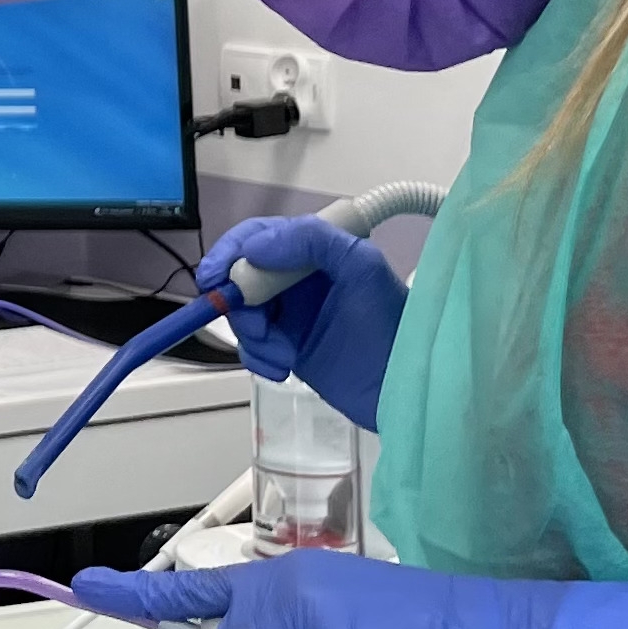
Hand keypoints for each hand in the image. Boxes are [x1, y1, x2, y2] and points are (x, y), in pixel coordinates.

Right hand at [199, 215, 404, 429]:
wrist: (409, 392)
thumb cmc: (394, 327)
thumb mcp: (363, 270)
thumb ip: (313, 242)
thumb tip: (255, 248)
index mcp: (319, 252)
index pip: (260, 236)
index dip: (232, 252)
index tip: (217, 277)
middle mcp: (301, 278)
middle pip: (243, 276)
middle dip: (238, 301)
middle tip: (253, 325)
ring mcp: (294, 314)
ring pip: (243, 312)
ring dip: (252, 334)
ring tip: (281, 353)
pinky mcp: (289, 347)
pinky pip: (253, 345)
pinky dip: (258, 356)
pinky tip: (282, 368)